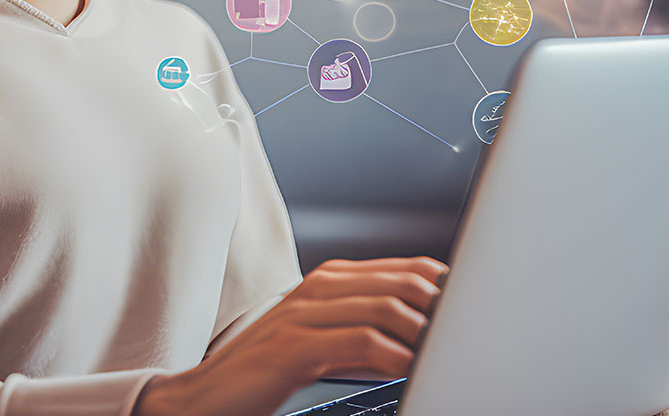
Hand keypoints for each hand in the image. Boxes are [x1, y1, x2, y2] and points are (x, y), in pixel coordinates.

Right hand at [133, 256, 447, 415]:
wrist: (202, 399)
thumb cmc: (264, 374)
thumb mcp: (321, 342)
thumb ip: (363, 329)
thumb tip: (419, 332)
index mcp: (327, 281)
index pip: (402, 268)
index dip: (440, 285)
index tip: (466, 306)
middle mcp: (318, 289)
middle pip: (401, 283)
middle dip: (438, 308)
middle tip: (460, 332)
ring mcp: (303, 315)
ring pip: (386, 307)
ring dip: (420, 332)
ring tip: (438, 352)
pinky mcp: (293, 348)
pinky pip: (360, 342)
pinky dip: (392, 356)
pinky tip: (404, 368)